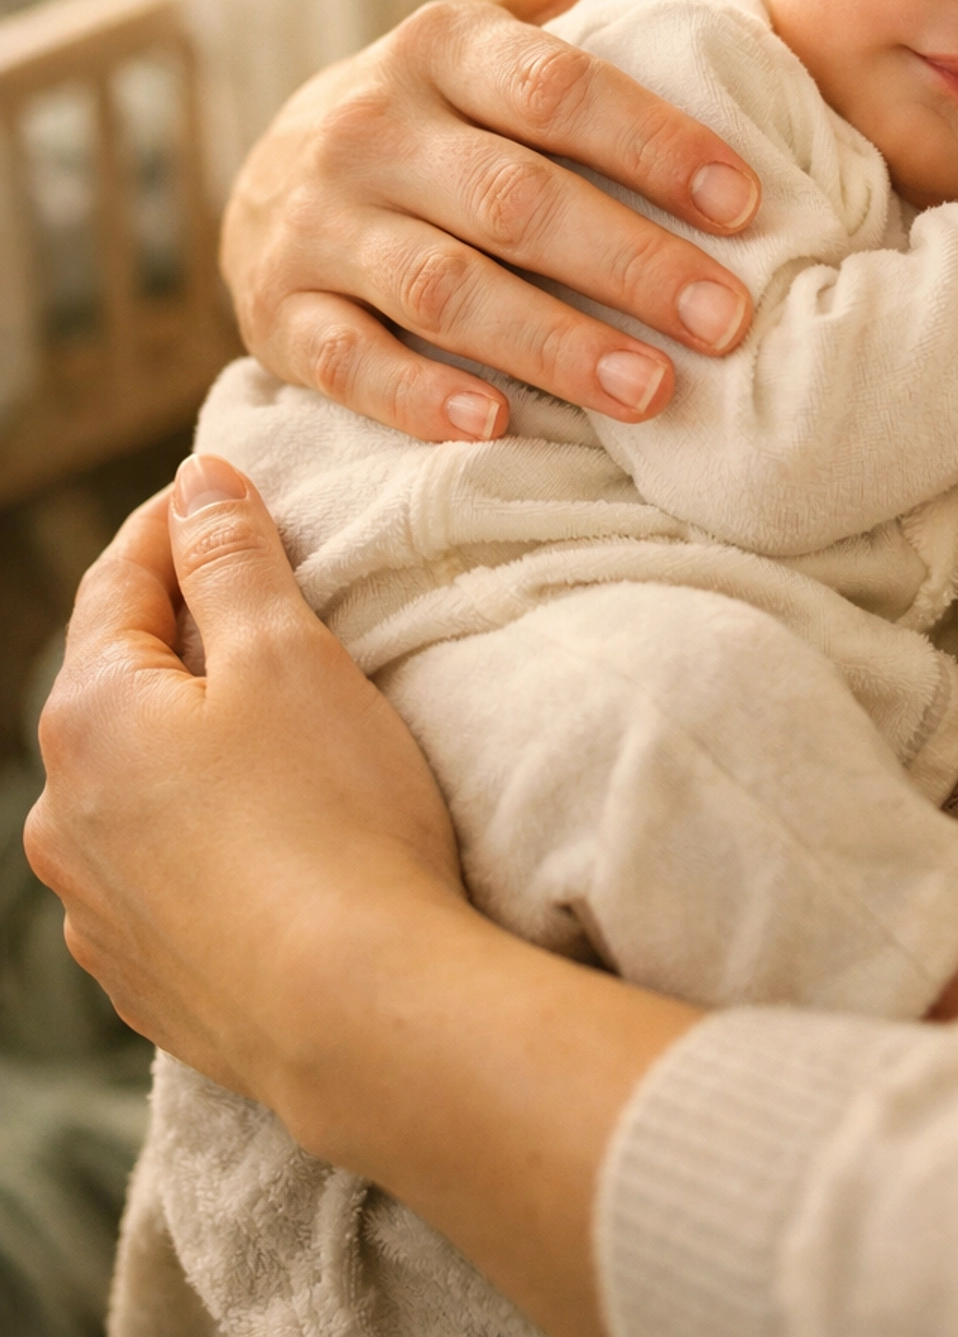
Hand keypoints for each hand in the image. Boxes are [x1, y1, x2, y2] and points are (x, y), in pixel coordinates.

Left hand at [24, 457, 466, 1100]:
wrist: (358, 1014)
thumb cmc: (330, 815)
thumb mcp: (288, 654)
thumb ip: (232, 558)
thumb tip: (197, 480)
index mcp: (89, 719)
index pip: (118, 585)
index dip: (175, 526)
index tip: (223, 491)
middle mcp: (62, 817)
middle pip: (117, 688)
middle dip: (180, 636)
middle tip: (257, 602)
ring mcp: (96, 910)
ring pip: (131, 789)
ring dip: (185, 746)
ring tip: (266, 730)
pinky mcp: (144, 979)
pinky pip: (159, 876)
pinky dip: (199, 836)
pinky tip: (260, 841)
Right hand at [220, 0, 763, 443]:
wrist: (277, 178)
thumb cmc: (437, 104)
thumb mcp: (505, 22)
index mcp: (441, 44)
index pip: (557, 87)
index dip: (654, 142)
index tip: (747, 201)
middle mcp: (371, 126)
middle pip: (512, 199)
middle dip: (629, 262)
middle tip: (728, 320)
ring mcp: (318, 224)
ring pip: (442, 289)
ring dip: (551, 344)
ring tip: (652, 392)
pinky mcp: (279, 313)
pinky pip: (349, 360)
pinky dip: (420, 396)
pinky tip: (496, 426)